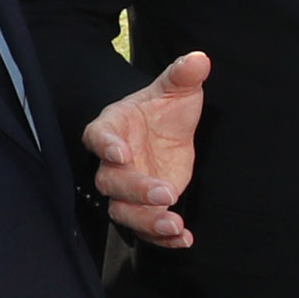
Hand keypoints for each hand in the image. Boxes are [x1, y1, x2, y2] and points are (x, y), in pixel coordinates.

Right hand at [83, 50, 209, 246]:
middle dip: (137, 191)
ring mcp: (127, 189)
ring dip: (147, 222)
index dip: (106, 146)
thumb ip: (183, 76)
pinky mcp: (144, 207)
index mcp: (112, 129)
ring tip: (173, 225)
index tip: (120, 152)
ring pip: (124, 212)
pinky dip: (163, 238)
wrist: (166, 131)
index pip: (99, 137)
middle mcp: (113, 163)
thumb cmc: (162, 109)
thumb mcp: (176, 90)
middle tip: (166, 194)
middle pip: (111, 183)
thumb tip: (199, 58)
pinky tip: (183, 239)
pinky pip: (146, 228)